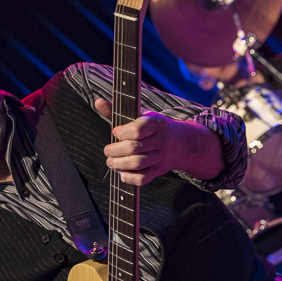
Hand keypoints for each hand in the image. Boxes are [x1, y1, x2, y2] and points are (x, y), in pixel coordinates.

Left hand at [95, 98, 223, 185]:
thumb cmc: (156, 127)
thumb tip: (98, 102)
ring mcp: (161, 157)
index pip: (139, 129)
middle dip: (115, 151)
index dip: (123, 132)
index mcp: (157, 123)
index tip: (115, 132)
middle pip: (134, 148)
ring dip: (119, 164)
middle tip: (108, 151)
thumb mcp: (142, 115)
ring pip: (137, 164)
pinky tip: (122, 172)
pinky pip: (143, 178)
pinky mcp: (159, 171)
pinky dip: (129, 178)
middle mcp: (161, 140)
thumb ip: (118, 110)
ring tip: (111, 161)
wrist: (183, 143)